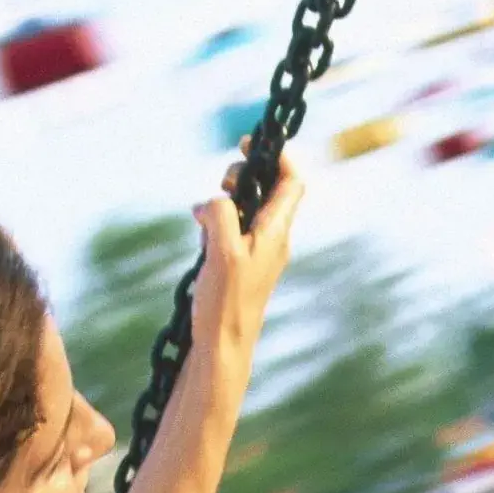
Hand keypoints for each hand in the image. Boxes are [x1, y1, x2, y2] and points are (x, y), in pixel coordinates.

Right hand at [191, 148, 304, 358]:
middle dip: (243, 175)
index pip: (292, 182)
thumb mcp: (222, 250)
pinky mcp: (240, 264)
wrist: (223, 347)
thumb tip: (215, 200)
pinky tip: (201, 234)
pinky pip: (232, 230)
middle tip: (223, 184)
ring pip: (246, 208)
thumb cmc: (226, 302)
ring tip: (205, 217)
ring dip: (225, 201)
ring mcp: (257, 252)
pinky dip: (216, 222)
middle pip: (268, 189)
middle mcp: (272, 239)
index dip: (278, 156)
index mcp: (276, 232)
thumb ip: (222, 214)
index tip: (251, 145)